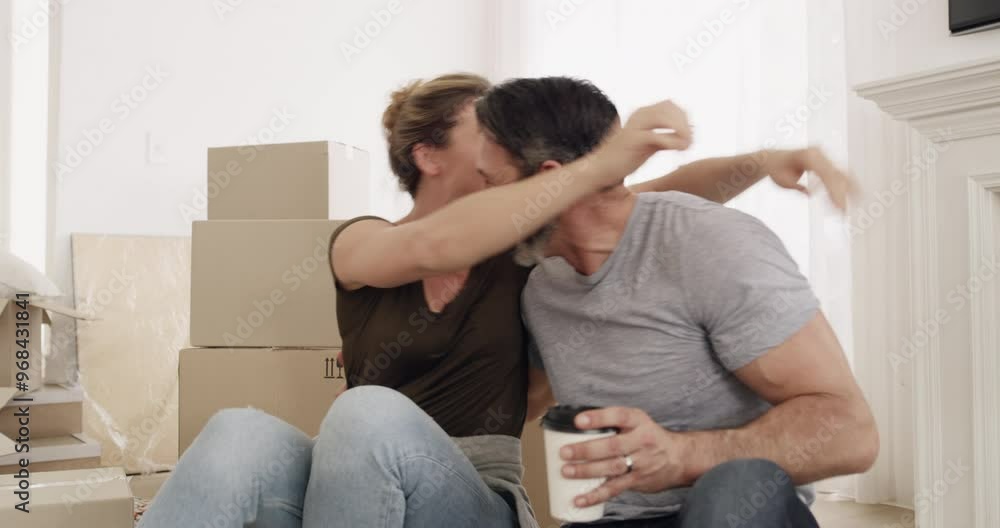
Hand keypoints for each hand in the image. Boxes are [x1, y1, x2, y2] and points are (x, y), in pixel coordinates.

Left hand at [559, 406, 689, 507]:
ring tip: (567, 471)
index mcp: (638, 421)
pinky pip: (615, 489)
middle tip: (564, 452)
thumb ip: (613, 421)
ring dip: (587, 471)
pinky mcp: (637, 481)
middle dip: (586, 450)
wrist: (680, 458)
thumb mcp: (637, 421)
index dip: (598, 418)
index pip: (618, 416)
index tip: (578, 420)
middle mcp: (641, 441)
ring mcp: (640, 463)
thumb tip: (574, 423)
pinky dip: (596, 495)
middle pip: (612, 446)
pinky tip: (580, 499)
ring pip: (612, 468)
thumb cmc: (649, 437)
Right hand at [591, 100, 692, 185]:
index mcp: (642, 113)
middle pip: (670, 109)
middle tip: (690, 141)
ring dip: (681, 131)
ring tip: (686, 146)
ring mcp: (635, 126)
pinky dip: (672, 142)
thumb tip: (687, 135)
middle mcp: (639, 115)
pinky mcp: (633, 139)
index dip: (684, 117)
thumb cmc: (625, 158)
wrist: (601, 169)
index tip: (690, 134)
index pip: (670, 106)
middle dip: (684, 124)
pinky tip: (678, 150)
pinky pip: (658, 136)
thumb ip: (665, 137)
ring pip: (665, 118)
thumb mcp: (649, 144)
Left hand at [762, 147, 858, 211]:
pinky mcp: (825, 161)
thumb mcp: (784, 181)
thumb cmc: (777, 170)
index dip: (835, 192)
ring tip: (858, 200)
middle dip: (842, 194)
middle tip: (845, 211)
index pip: (826, 176)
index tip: (839, 207)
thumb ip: (798, 187)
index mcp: (808, 157)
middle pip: (836, 175)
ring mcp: (823, 156)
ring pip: (840, 173)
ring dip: (850, 187)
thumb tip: (811, 193)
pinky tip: (855, 192)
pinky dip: (846, 183)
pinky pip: (837, 172)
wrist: (772, 159)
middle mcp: (818, 154)